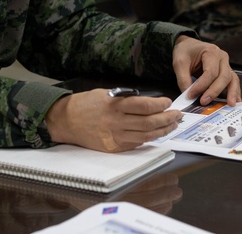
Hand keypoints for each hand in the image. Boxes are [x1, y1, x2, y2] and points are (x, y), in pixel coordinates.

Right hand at [44, 90, 181, 151]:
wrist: (66, 121)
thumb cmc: (85, 104)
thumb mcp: (104, 94)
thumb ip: (125, 99)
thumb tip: (148, 103)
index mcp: (115, 105)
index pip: (145, 106)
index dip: (160, 105)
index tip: (168, 102)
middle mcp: (116, 122)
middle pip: (149, 122)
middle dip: (167, 118)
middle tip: (176, 115)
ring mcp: (115, 137)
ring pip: (146, 136)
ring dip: (162, 131)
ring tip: (171, 125)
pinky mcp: (113, 147)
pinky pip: (136, 144)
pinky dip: (148, 139)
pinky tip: (156, 134)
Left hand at [172, 36, 240, 105]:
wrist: (188, 45)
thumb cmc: (185, 52)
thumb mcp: (179, 63)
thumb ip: (183, 79)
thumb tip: (189, 97)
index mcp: (211, 51)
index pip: (210, 72)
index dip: (201, 85)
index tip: (191, 95)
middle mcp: (222, 57)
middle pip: (223, 76)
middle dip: (214, 91)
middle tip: (204, 102)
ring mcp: (226, 64)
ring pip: (232, 79)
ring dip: (232, 92)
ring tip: (230, 104)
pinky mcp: (226, 72)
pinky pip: (233, 82)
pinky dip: (235, 91)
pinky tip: (234, 101)